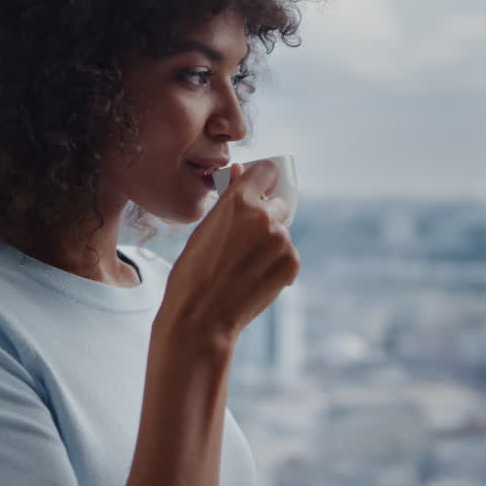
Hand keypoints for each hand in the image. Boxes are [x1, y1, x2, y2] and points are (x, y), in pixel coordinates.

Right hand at [158, 160, 298, 345]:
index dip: (262, 180)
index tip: (258, 190)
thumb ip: (229, 198)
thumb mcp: (205, 227)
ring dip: (269, 243)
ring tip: (243, 266)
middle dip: (266, 215)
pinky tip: (253, 277)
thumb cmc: (193, 271)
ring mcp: (281, 240)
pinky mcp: (292, 263)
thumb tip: (241, 171)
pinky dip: (276, 264)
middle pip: (278, 203)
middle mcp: (264, 215)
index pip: (268, 170)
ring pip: (282, 232)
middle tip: (244, 240)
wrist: (201, 315)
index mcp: (239, 200)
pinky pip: (289, 255)